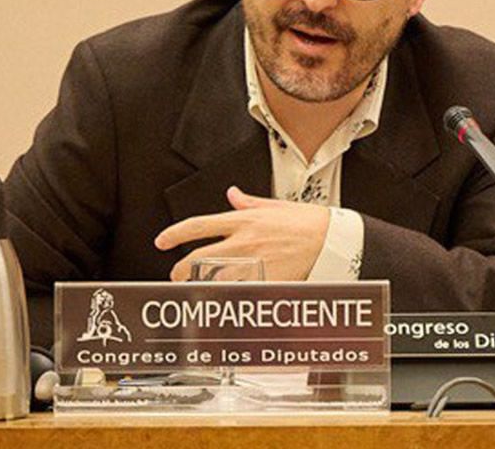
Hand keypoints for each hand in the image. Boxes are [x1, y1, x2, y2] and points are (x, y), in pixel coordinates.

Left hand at [154, 186, 329, 281]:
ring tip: (194, 287)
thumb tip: (232, 195)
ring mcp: (253, 264)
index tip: (162, 241)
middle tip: (176, 273)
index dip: (174, 234)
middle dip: (181, 269)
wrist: (333, 242)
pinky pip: (236, 293)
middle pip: (198, 259)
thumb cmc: (309, 223)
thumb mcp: (275, 207)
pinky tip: (221, 298)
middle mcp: (244, 242)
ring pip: (212, 279)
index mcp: (244, 220)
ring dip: (199, 284)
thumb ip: (249, 203)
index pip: (198, 226)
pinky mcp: (264, 282)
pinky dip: (225, 296)